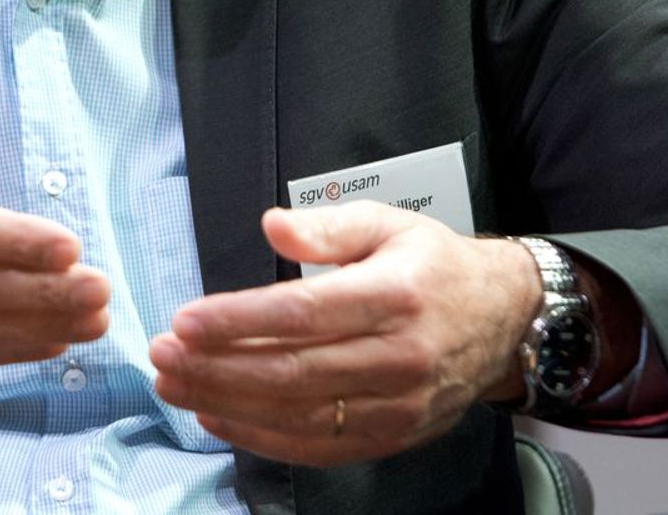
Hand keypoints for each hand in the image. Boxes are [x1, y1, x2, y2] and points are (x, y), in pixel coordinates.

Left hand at [149, 201, 541, 466]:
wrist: (505, 319)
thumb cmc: (434, 265)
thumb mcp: (388, 223)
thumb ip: (326, 224)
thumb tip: (271, 222)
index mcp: (396, 296)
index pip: (303, 315)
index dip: (238, 321)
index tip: (185, 320)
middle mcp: (401, 356)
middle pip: (293, 372)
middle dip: (216, 367)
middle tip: (161, 355)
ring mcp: (400, 405)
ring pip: (300, 415)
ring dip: (227, 403)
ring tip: (174, 384)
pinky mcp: (395, 436)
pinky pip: (320, 447)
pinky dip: (262, 437)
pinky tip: (218, 415)